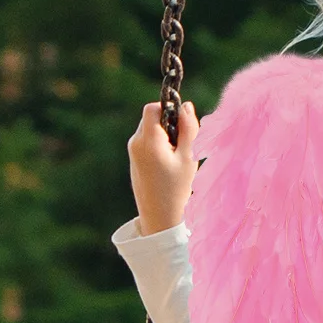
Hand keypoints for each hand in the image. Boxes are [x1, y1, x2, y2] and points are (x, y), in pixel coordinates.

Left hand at [128, 100, 198, 235]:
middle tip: (183, 144)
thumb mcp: (188, 157)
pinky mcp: (134, 158)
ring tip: (176, 157)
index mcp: (149, 141)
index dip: (168, 109)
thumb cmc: (177, 188)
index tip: (182, 124)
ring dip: (164, 134)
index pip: (153, 108)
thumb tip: (186, 105)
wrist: (159, 216)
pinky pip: (146, 141)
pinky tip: (167, 164)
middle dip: (168, 123)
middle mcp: (136, 143)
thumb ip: (188, 129)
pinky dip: (158, 144)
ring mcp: (133, 151)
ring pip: (149, 128)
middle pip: (151, 117)